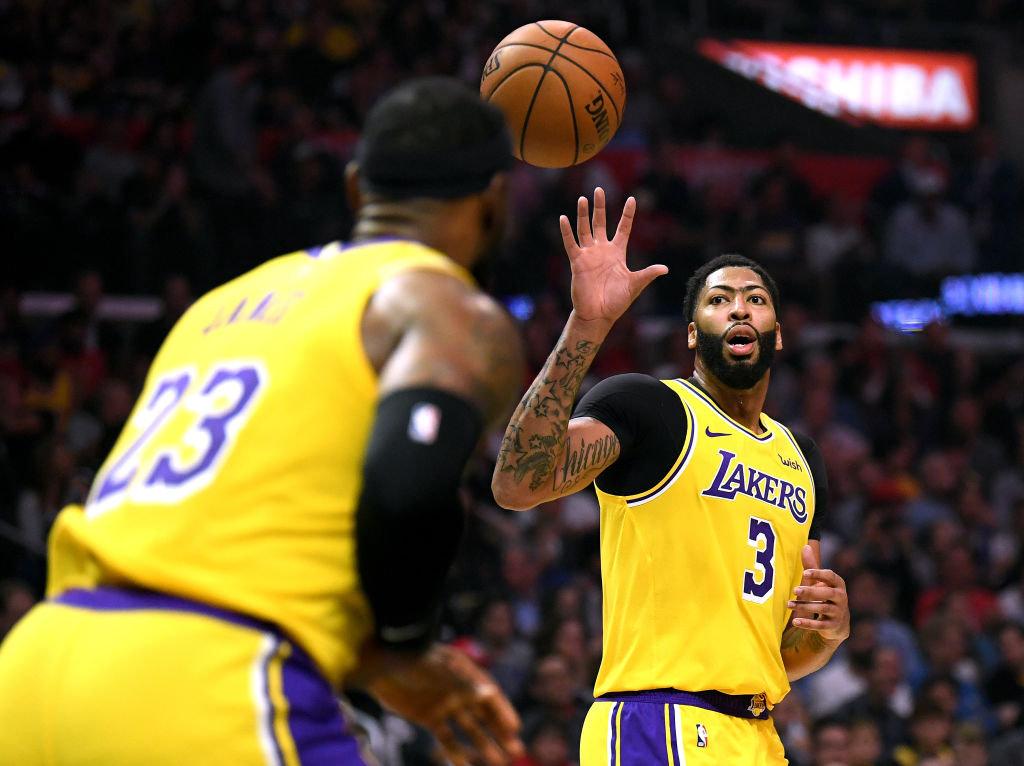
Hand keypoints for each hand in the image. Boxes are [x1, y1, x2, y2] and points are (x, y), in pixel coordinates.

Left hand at [368, 643, 523, 765]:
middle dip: (500, 732)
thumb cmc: (414, 661)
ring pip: (470, 728)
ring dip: (484, 745)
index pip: (490, 695)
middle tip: (516, 751)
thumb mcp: (440, 671)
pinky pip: (446, 738)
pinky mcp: (428, 717)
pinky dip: (455, 752)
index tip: (515, 729)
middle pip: (484, 714)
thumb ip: (464, 684)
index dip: (503, 711)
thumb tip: (490, 693)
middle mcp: (459, 690)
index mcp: (466, 674)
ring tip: (499, 762)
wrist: (381, 664)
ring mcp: (444, 704)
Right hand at [559, 187, 666, 328]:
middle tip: (599, 189)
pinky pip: (571, 244)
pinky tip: (564, 218)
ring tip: (583, 198)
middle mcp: (602, 250)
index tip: (632, 199)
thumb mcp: (635, 285)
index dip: (627, 214)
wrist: (599, 314)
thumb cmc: (617, 302)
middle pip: (600, 223)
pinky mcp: (577, 262)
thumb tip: (665, 268)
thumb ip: (647, 274)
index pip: (623, 228)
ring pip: (585, 229)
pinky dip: (567, 232)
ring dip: (584, 214)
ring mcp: (589, 255)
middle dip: (600, 207)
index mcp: (617, 253)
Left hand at [787, 544, 849, 641]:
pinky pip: (820, 625)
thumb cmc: (825, 596)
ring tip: (788, 604)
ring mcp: (839, 612)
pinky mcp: (833, 626)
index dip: (819, 574)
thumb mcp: (820, 582)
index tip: (805, 572)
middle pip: (826, 593)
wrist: (838, 623)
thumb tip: (805, 546)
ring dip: (804, 606)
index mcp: (838, 584)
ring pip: (822, 608)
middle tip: (795, 590)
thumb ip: (812, 566)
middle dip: (810, 591)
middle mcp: (841, 597)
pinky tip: (795, 622)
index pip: (830, 576)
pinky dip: (808, 623)